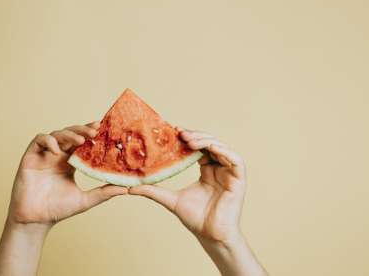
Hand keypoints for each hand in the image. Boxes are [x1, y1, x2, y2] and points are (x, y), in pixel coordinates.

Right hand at [8, 122, 127, 226]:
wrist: (36, 221)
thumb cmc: (58, 210)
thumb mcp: (85, 200)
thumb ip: (103, 193)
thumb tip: (126, 189)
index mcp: (69, 162)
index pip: (82, 142)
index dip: (91, 134)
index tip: (104, 129)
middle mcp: (57, 156)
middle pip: (71, 134)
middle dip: (83, 130)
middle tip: (95, 131)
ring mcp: (44, 155)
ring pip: (57, 134)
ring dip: (69, 134)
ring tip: (81, 140)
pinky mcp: (30, 157)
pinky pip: (39, 140)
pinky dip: (49, 141)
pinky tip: (57, 150)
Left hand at [129, 129, 245, 243]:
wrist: (210, 235)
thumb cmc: (195, 219)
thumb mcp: (170, 199)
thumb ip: (152, 191)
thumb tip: (129, 188)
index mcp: (207, 170)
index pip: (199, 148)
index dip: (188, 138)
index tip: (173, 132)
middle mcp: (219, 169)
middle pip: (209, 143)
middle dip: (195, 136)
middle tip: (179, 133)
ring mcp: (229, 173)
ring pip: (221, 147)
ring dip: (206, 140)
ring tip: (189, 139)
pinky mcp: (239, 179)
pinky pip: (235, 159)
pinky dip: (223, 151)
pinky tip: (209, 148)